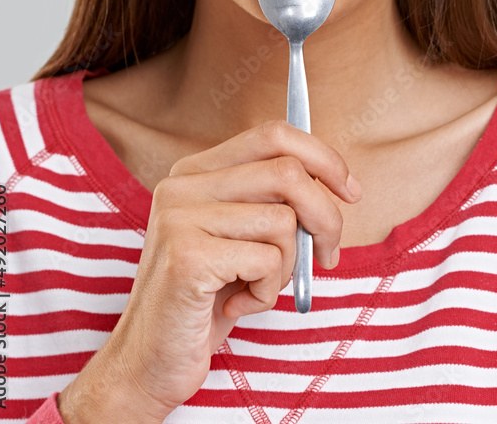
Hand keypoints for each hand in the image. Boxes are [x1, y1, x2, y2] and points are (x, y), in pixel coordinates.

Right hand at [57, 119, 361, 422]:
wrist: (147, 363)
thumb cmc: (205, 300)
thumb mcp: (239, 237)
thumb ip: (271, 202)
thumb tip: (338, 185)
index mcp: (195, 171)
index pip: (272, 134)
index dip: (322, 158)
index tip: (350, 191)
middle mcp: (183, 185)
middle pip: (287, 172)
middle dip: (326, 217)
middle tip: (329, 255)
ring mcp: (180, 217)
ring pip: (283, 221)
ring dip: (289, 267)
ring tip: (256, 288)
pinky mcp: (187, 257)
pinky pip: (267, 261)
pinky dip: (267, 293)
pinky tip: (237, 307)